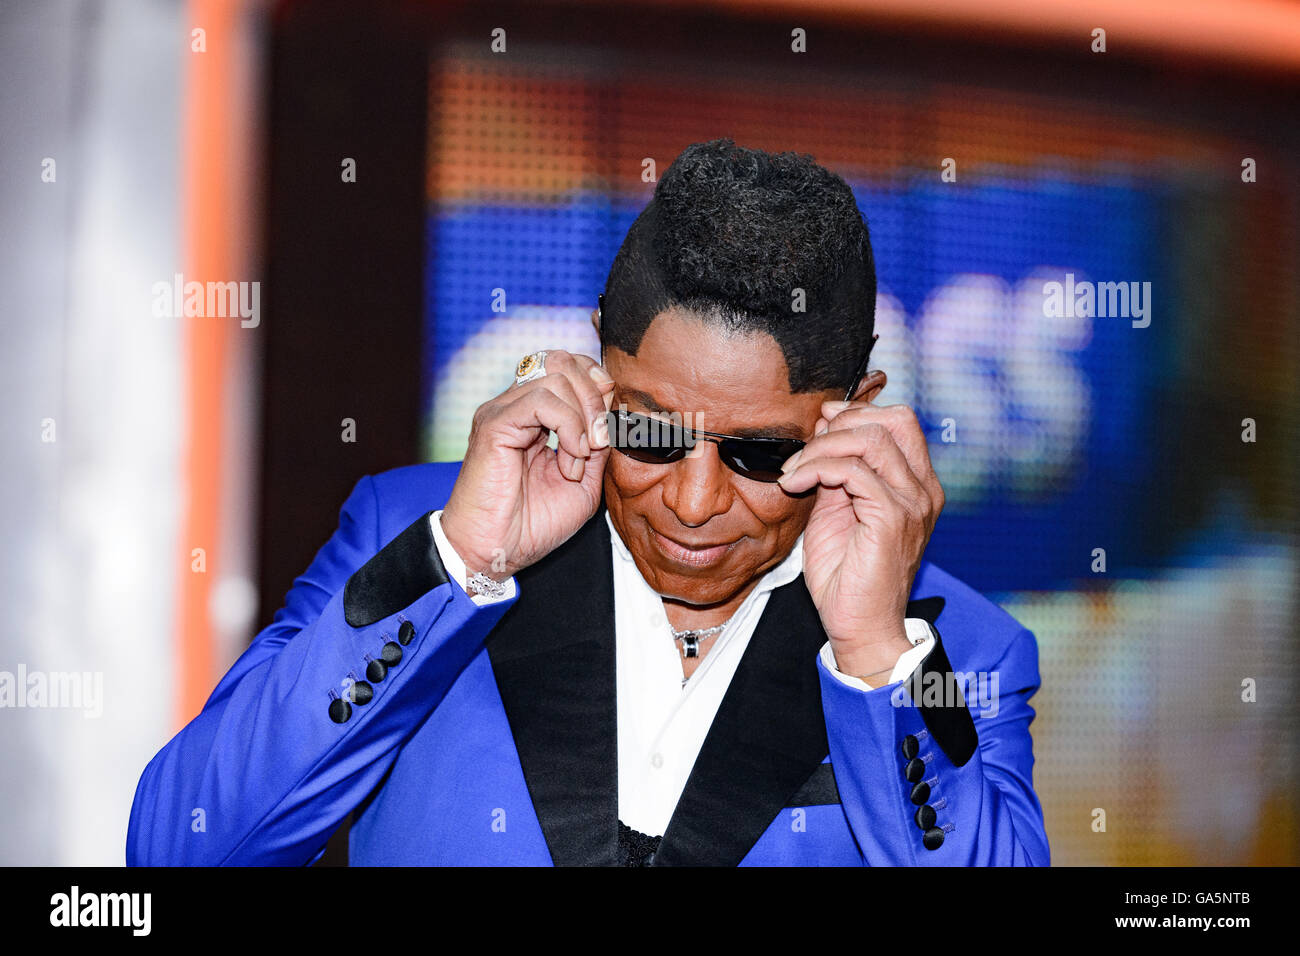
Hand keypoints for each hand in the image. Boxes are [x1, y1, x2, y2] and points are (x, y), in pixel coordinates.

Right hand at [440, 350, 614, 580]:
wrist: (495, 553)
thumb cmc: (532, 525)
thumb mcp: (583, 484)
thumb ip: (597, 446)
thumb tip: (613, 415)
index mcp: (534, 417)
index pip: (567, 367)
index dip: (595, 382)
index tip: (608, 422)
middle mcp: (515, 407)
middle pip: (563, 361)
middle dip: (594, 397)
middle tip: (599, 442)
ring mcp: (502, 412)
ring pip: (556, 377)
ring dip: (583, 419)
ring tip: (578, 459)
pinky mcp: (494, 425)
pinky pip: (541, 400)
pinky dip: (569, 426)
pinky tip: (571, 456)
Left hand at [776, 401, 943, 676]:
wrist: (860, 627)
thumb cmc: (848, 576)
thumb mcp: (838, 510)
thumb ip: (837, 470)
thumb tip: (824, 427)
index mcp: (916, 484)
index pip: (900, 421)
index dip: (856, 413)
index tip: (819, 425)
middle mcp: (923, 489)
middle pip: (896, 419)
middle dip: (844, 421)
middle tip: (808, 444)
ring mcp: (912, 503)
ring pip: (871, 439)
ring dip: (821, 447)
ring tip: (794, 470)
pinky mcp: (892, 518)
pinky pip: (852, 471)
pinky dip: (816, 468)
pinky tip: (794, 484)